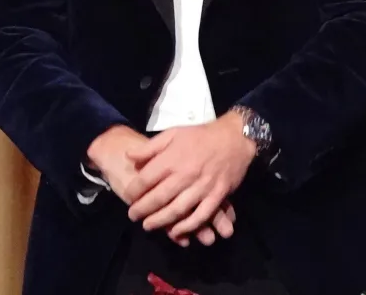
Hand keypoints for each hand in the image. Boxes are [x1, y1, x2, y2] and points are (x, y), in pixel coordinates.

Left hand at [86, 125, 236, 246]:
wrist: (236, 137)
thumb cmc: (202, 135)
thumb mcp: (174, 133)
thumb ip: (151, 147)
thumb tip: (128, 156)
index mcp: (174, 158)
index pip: (146, 179)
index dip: (134, 190)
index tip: (129, 196)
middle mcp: (186, 174)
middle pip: (158, 197)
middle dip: (142, 209)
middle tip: (133, 216)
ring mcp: (203, 186)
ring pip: (177, 210)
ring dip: (160, 221)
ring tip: (148, 225)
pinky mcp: (217, 195)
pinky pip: (201, 215)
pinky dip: (187, 226)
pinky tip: (176, 231)